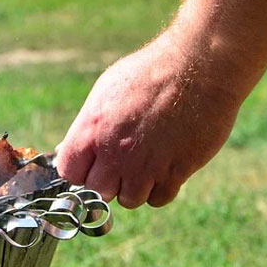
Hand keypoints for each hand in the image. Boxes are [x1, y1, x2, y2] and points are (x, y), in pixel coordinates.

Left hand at [54, 33, 242, 207]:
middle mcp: (115, 152)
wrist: (200, 66)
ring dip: (136, 186)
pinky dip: (161, 188)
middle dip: (108, 180)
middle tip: (124, 161)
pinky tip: (166, 166)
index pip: (69, 172)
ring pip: (129, 200)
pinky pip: (158, 199)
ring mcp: (145, 166)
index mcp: (92, 130)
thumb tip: (67, 149)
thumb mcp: (106, 91)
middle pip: (98, 191)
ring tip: (147, 161)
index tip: (94, 162)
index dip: (81, 170)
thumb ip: (87, 126)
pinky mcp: (175, 172)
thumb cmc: (151, 73)